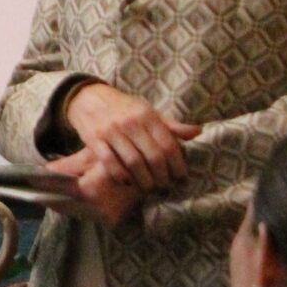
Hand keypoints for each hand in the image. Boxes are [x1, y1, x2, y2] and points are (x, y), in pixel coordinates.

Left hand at [45, 148, 143, 226]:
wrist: (151, 167)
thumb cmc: (120, 154)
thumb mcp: (91, 156)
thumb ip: (66, 166)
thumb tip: (42, 171)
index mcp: (92, 191)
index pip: (59, 195)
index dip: (43, 190)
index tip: (29, 185)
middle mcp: (99, 209)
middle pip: (66, 207)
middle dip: (51, 199)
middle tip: (36, 191)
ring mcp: (107, 217)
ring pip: (76, 212)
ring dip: (64, 204)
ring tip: (49, 195)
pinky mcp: (112, 220)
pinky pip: (87, 215)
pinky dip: (77, 207)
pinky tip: (68, 200)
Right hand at [62, 82, 200, 190]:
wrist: (88, 97)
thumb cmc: (124, 107)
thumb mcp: (148, 111)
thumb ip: (171, 125)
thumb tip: (198, 131)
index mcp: (147, 116)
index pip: (169, 145)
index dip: (178, 165)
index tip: (181, 178)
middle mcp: (131, 123)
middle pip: (153, 157)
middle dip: (162, 178)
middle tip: (165, 188)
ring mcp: (112, 131)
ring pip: (133, 162)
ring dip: (144, 181)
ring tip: (149, 188)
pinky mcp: (94, 139)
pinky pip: (109, 162)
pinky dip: (120, 175)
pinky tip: (127, 183)